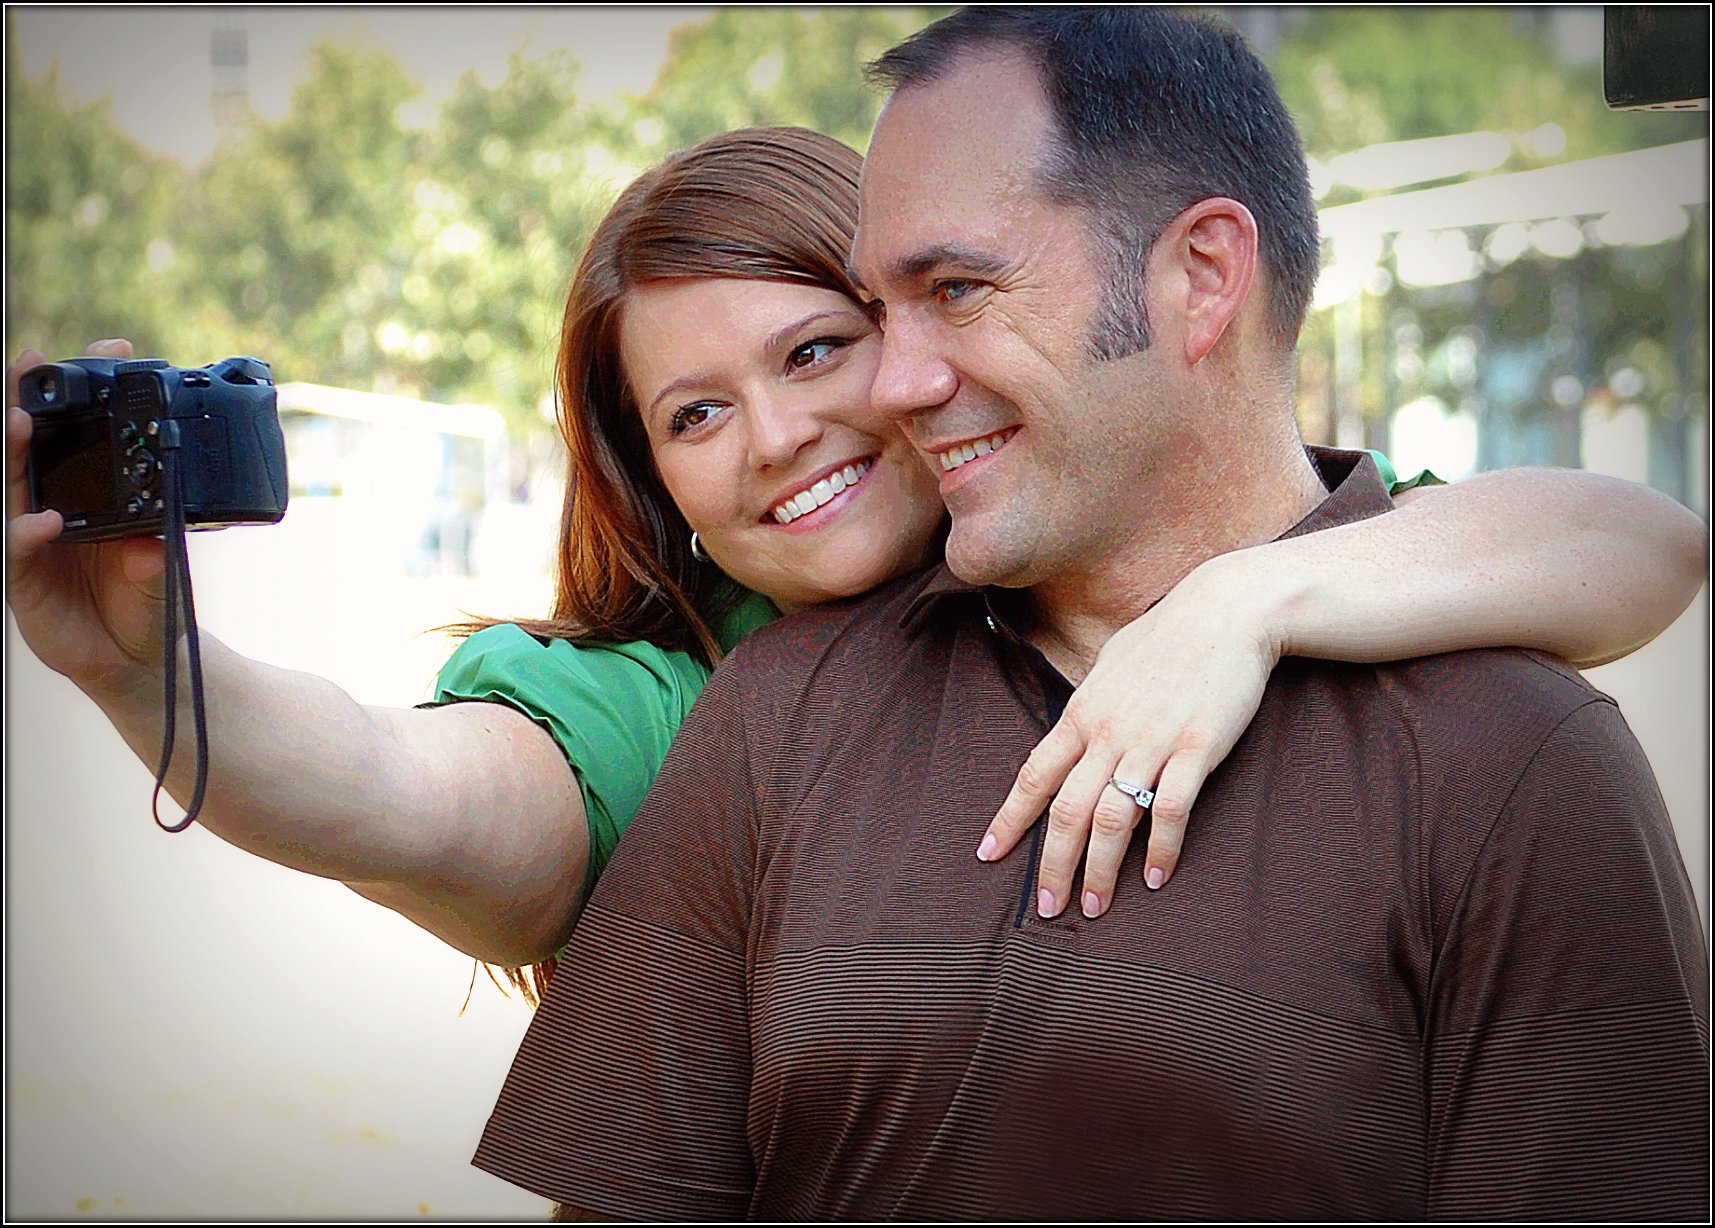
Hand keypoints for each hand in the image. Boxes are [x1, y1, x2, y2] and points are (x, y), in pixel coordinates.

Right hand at [7, 340, 168, 694]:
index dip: (82, 393)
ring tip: (18, 423)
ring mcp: (31, 541)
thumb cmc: (146, 598)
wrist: (140, 658)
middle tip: (28, 364)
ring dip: (12, 453)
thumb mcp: (163, 563)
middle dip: (24, 403)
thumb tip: (152, 541)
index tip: (108, 351)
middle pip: (28, 447)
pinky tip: (42, 520)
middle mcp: (49, 507)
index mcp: (83, 494)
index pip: (76, 434)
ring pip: (9, 487)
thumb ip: (157, 546)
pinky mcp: (22, 580)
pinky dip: (28, 532)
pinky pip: (17, 550)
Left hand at [979, 554, 1283, 917]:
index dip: (1011, 818)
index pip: (1034, 775)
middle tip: (1045, 908)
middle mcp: (1108, 733)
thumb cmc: (1169, 634)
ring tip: (1093, 907)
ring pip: (1111, 820)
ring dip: (1099, 870)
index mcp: (1082, 713)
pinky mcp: (1195, 748)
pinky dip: (1160, 849)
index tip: (989, 854)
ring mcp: (1151, 742)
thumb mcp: (1111, 664)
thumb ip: (1091, 703)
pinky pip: (1170, 811)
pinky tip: (1155, 878)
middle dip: (1051, 865)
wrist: (1227, 610)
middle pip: (1066, 811)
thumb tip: (1075, 725)